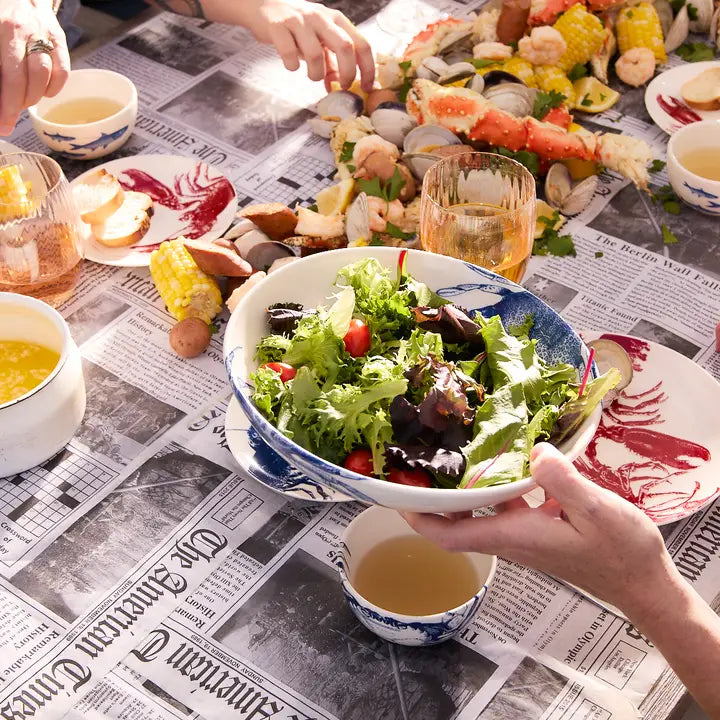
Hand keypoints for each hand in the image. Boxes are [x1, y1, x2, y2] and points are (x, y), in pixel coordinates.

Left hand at [0, 0, 69, 135]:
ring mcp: (43, 35)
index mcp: (2, 30)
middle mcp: (23, 32)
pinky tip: (43, 91)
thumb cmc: (0, 17)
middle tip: (9, 118)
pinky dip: (54, 88)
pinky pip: (63, 72)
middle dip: (17, 106)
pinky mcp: (59, 39)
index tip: (3, 125)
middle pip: (26, 80)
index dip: (6, 105)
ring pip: (45, 77)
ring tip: (23, 101)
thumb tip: (1, 100)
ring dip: (34, 97)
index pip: (8, 78)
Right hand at [243, 0, 373, 91]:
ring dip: (316, 74)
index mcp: (336, 20)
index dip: (368, 69)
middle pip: (345, 47)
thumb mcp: (319, 39)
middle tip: (341, 87)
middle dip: (347, 73)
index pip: (362, 44)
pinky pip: (289, 54)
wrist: (262, 4)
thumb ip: (330, 61)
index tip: (366, 88)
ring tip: (311, 76)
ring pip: (316, 55)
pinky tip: (292, 64)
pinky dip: (292, 66)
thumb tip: (338, 86)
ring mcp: (299, 21)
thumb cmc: (296, 25)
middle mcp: (320, 17)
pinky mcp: (278, 27)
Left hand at [402, 443, 677, 614]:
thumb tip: (534, 451)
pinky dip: (494, 487)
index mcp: (517, 536)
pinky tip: (504, 461)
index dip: (422, 519)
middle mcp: (513, 538)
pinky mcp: (538, 528)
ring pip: (481, 513)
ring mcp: (525, 534)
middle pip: (458, 523)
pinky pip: (505, 507)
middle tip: (416, 465)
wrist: (642, 581)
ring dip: (461, 491)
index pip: (453, 536)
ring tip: (450, 455)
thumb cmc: (621, 552)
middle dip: (432, 500)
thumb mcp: (597, 511)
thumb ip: (564, 482)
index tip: (399, 498)